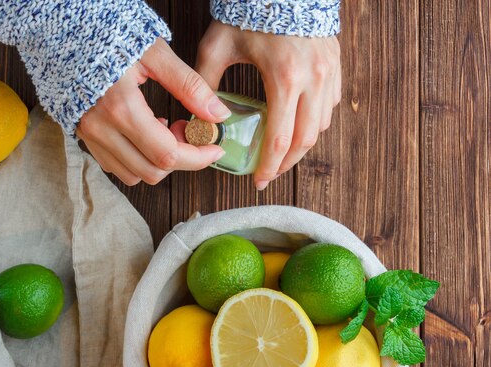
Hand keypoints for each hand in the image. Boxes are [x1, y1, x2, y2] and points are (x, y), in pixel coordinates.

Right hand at [76, 39, 228, 185]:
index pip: (167, 154)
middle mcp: (101, 129)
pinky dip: (137, 159)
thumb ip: (189, 86)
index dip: (198, 157)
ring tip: (161, 128)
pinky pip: (116, 166)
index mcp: (121, 108)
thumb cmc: (110, 37)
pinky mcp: (84, 137)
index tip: (214, 148)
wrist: (66, 34)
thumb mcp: (155, 54)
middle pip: (153, 171)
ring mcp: (89, 136)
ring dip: (157, 161)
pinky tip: (142, 131)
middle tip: (184, 128)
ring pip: (134, 175)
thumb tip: (217, 114)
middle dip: (180, 159)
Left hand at [196, 21, 340, 189]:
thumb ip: (204, 83)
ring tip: (280, 152)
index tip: (259, 181)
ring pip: (321, 125)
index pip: (280, 139)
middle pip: (305, 140)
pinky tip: (296, 124)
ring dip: (301, 145)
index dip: (270, 167)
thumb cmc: (249, 11)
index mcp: (285, 78)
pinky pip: (330, 106)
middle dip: (286, 164)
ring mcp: (330, 73)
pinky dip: (314, 121)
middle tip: (270, 173)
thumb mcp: (218, 46)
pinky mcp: (336, 65)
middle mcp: (314, 79)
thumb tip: (198, 116)